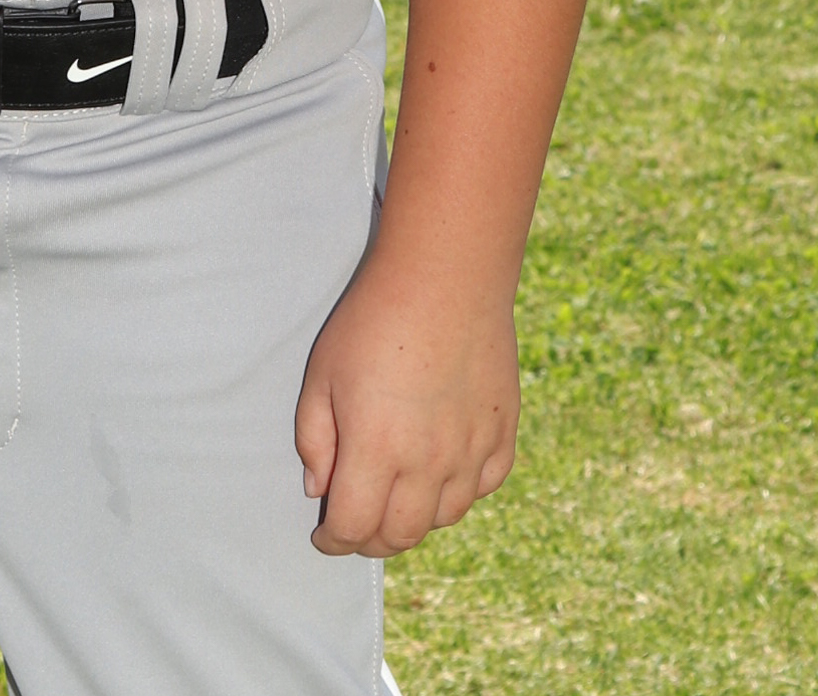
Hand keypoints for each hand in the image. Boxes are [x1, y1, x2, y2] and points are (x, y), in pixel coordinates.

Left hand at [294, 253, 519, 557]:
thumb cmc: (373, 319)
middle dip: (371, 541)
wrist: (444, 276)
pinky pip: (483, 487)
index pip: (354, 527)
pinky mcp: (502, 433)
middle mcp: (429, 462)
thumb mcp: (322, 373)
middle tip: (357, 526)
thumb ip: (315, 439)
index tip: (325, 536)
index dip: (334, 541)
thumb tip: (320, 490)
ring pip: (444, 519)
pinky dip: (459, 494)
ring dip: (415, 521)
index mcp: (377, 448)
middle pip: (400, 534)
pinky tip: (441, 476)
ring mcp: (471, 450)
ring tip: (396, 502)